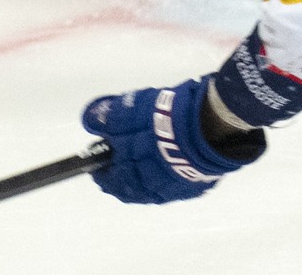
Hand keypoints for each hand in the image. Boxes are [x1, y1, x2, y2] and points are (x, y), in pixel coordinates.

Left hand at [81, 78, 263, 203]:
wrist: (211, 125)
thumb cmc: (165, 119)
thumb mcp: (130, 111)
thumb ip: (108, 116)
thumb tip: (90, 119)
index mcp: (131, 171)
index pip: (109, 179)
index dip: (102, 171)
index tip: (101, 161)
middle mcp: (150, 186)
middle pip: (131, 189)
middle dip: (124, 177)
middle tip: (123, 164)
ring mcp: (175, 188)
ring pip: (155, 190)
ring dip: (147, 180)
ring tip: (148, 164)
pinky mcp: (197, 185)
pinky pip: (179, 186)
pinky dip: (172, 178)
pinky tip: (173, 167)